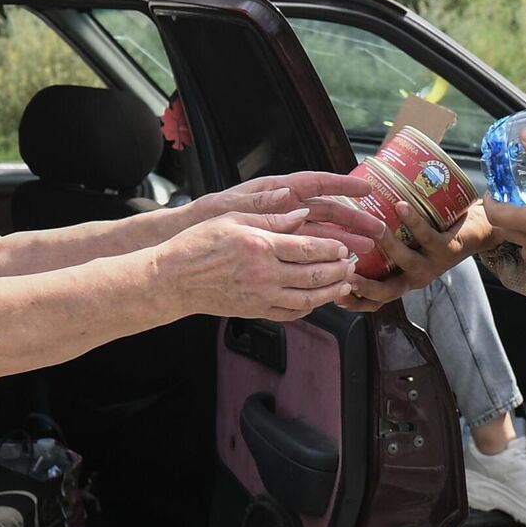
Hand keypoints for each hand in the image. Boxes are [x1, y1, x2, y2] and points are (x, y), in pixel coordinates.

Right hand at [155, 208, 359, 320]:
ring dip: (331, 291)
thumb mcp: (233, 219)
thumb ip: (271, 217)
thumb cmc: (199, 244)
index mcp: (261, 246)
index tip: (344, 246)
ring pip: (308, 298)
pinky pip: (291, 313)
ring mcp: (261, 296)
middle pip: (315, 274)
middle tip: (351, 264)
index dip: (332, 248)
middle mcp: (265, 274)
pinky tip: (318, 300)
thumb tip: (302, 213)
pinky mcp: (256, 311)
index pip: (309, 248)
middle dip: (339, 269)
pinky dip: (310, 308)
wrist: (174, 279)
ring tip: (344, 283)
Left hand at [184, 171, 383, 241]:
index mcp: (276, 191)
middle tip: (379, 230)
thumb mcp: (232, 207)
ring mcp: (284, 231)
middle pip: (327, 212)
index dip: (343, 183)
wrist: (187, 244)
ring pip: (322, 235)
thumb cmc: (206, 219)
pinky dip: (323, 260)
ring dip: (344, 242)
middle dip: (353, 220)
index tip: (367, 187)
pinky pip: (307, 254)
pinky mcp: (278, 250)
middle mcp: (285, 209)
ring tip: (368, 251)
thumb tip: (290, 196)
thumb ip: (261, 202)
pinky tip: (338, 269)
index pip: (316, 184)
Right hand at [334, 199, 501, 310]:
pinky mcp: (446, 249)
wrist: (478, 229)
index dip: (354, 303)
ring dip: (387, 245)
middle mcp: (414, 277)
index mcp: (401, 278)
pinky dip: (413, 221)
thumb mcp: (405, 242)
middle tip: (344, 273)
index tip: (333, 294)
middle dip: (363, 287)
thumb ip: (378, 236)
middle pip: (386, 293)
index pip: (374, 300)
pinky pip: (426, 235)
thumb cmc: (434, 232)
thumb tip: (342, 212)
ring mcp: (431, 265)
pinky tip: (401, 206)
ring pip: (405, 262)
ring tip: (373, 228)